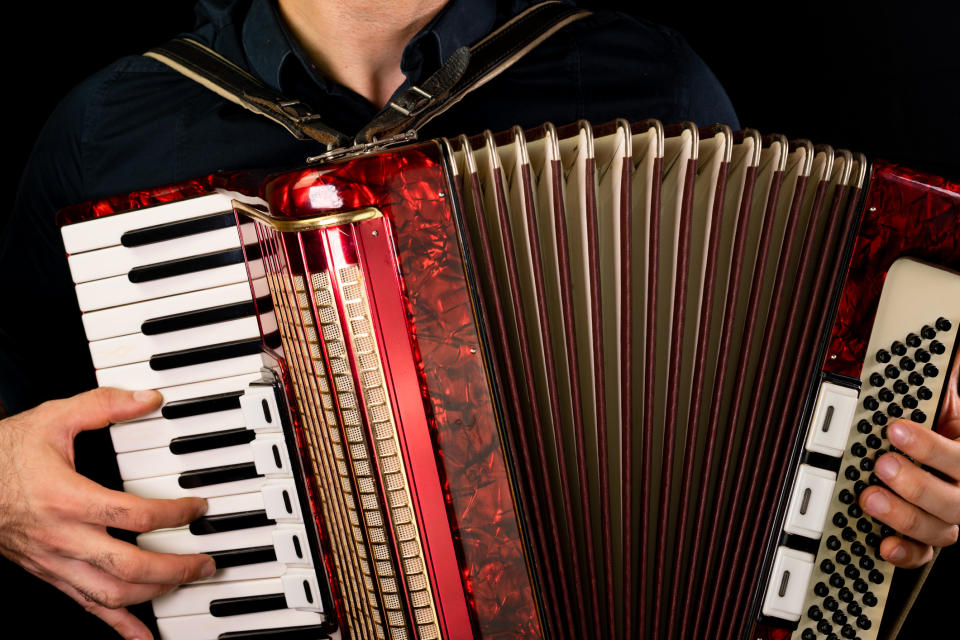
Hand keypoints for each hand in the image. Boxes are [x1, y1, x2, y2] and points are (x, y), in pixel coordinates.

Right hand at [0, 387, 214, 639]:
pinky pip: (86, 607)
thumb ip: (103, 405)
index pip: (135, 516)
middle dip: (175, 568)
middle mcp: (63, 538)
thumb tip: (148, 399)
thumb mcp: (53, 418)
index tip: (198, 508)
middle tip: (206, 562)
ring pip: (110, 595)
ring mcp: (55, 563)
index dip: (174, 514)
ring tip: (187, 584)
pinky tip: (141, 638)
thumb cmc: (6, 453)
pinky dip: (117, 626)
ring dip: (154, 595)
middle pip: (129, 567)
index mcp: (68, 499)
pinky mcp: (50, 574)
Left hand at [859, 356, 959, 567]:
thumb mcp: (936, 396)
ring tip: (869, 497)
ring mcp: (949, 517)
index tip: (894, 428)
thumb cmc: (933, 422)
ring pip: (940, 528)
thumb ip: (938, 373)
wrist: (934, 455)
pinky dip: (904, 553)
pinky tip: (883, 544)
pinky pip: (923, 555)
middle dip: (916, 482)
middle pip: (957, 498)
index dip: (930, 446)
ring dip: (904, 515)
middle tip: (880, 464)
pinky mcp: (927, 538)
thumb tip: (935, 331)